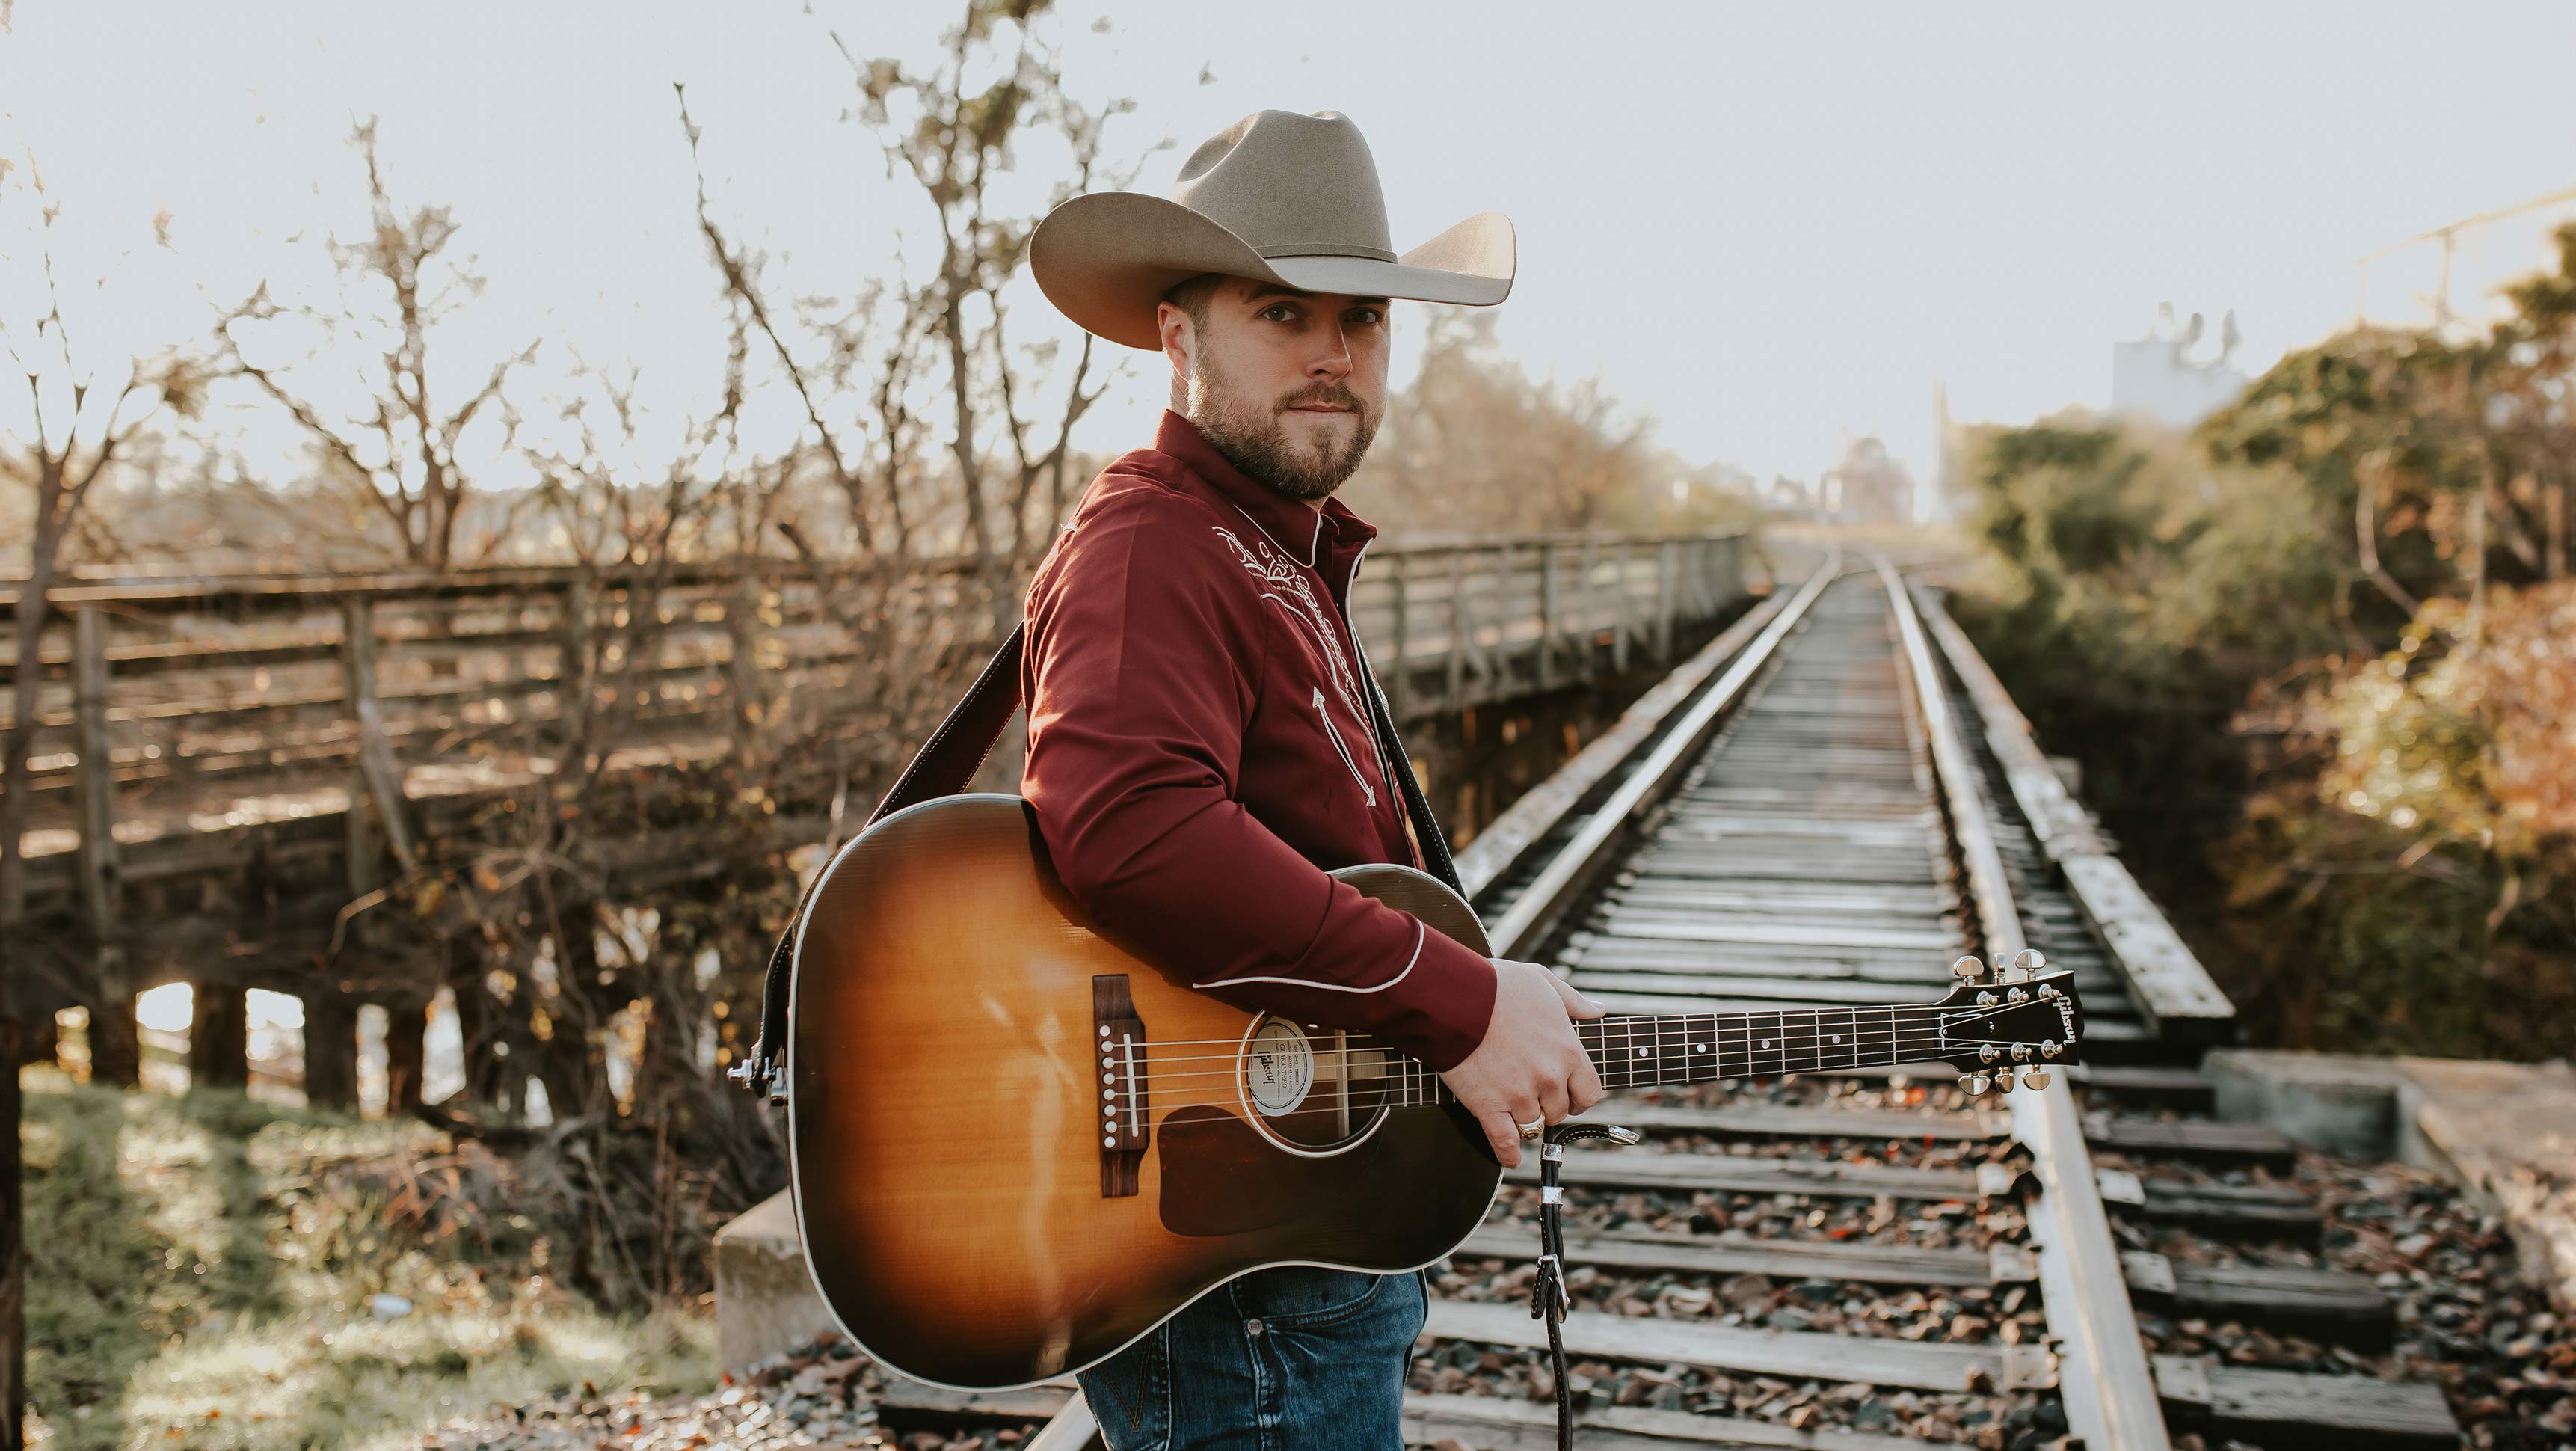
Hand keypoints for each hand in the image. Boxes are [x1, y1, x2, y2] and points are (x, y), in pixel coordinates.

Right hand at [1439, 958, 1605, 1167]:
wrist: (1454, 997)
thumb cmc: (1498, 985)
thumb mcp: (1544, 982)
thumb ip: (1574, 1001)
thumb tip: (1599, 1010)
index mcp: (1567, 1050)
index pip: (1589, 1092)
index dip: (1579, 1097)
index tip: (1569, 1096)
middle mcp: (1548, 1078)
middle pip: (1559, 1111)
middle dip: (1549, 1106)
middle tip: (1534, 1098)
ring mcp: (1519, 1095)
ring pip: (1533, 1126)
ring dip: (1526, 1122)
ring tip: (1515, 1114)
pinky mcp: (1489, 1106)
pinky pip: (1505, 1142)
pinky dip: (1509, 1153)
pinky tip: (1510, 1157)